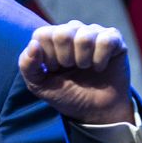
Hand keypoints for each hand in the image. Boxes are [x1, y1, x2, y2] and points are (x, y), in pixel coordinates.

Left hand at [19, 20, 134, 124]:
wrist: (95, 112)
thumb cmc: (67, 95)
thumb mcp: (39, 85)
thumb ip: (27, 66)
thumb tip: (33, 45)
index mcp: (52, 37)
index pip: (42, 35)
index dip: (47, 58)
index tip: (54, 69)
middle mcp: (73, 30)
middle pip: (62, 34)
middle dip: (65, 59)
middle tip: (71, 69)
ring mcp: (94, 32)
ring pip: (84, 37)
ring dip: (83, 61)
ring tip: (85, 68)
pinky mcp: (114, 39)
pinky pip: (106, 41)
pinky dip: (100, 60)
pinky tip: (100, 67)